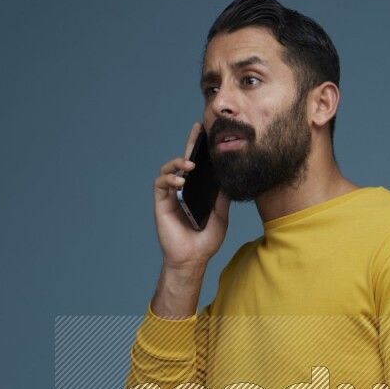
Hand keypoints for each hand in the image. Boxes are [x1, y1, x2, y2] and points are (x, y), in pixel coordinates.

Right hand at [154, 121, 230, 268]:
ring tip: (190, 166)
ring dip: (178, 163)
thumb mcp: (221, 217)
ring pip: (169, 169)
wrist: (192, 259)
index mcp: (196, 192)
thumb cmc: (205, 241)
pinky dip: (169, 178)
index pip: (199, 167)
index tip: (208, 133)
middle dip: (190, 144)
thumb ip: (222, 198)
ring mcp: (171, 196)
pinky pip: (161, 183)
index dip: (201, 150)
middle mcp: (182, 190)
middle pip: (184, 161)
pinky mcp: (161, 203)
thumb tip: (229, 178)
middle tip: (198, 129)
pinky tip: (180, 181)